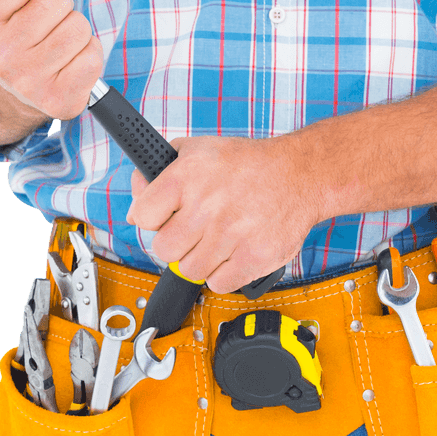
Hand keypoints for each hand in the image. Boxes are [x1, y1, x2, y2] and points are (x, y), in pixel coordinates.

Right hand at [0, 0, 103, 119]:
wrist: (11, 86)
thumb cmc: (12, 24)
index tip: (23, 0)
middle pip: (57, 1)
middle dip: (58, 6)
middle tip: (43, 24)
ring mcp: (28, 82)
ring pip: (78, 28)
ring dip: (74, 29)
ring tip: (56, 42)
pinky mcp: (57, 101)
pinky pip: (92, 57)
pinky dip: (88, 54)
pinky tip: (68, 62)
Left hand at [126, 135, 321, 293]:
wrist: (299, 175)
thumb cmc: (247, 165)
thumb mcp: (197, 151)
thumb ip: (159, 171)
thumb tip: (137, 196)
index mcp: (187, 177)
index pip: (143, 217)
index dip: (153, 220)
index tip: (165, 217)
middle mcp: (207, 206)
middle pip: (164, 250)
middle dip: (177, 243)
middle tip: (194, 232)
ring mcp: (231, 235)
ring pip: (189, 271)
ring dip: (200, 261)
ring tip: (216, 242)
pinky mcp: (253, 258)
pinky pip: (218, 284)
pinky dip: (223, 275)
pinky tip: (232, 254)